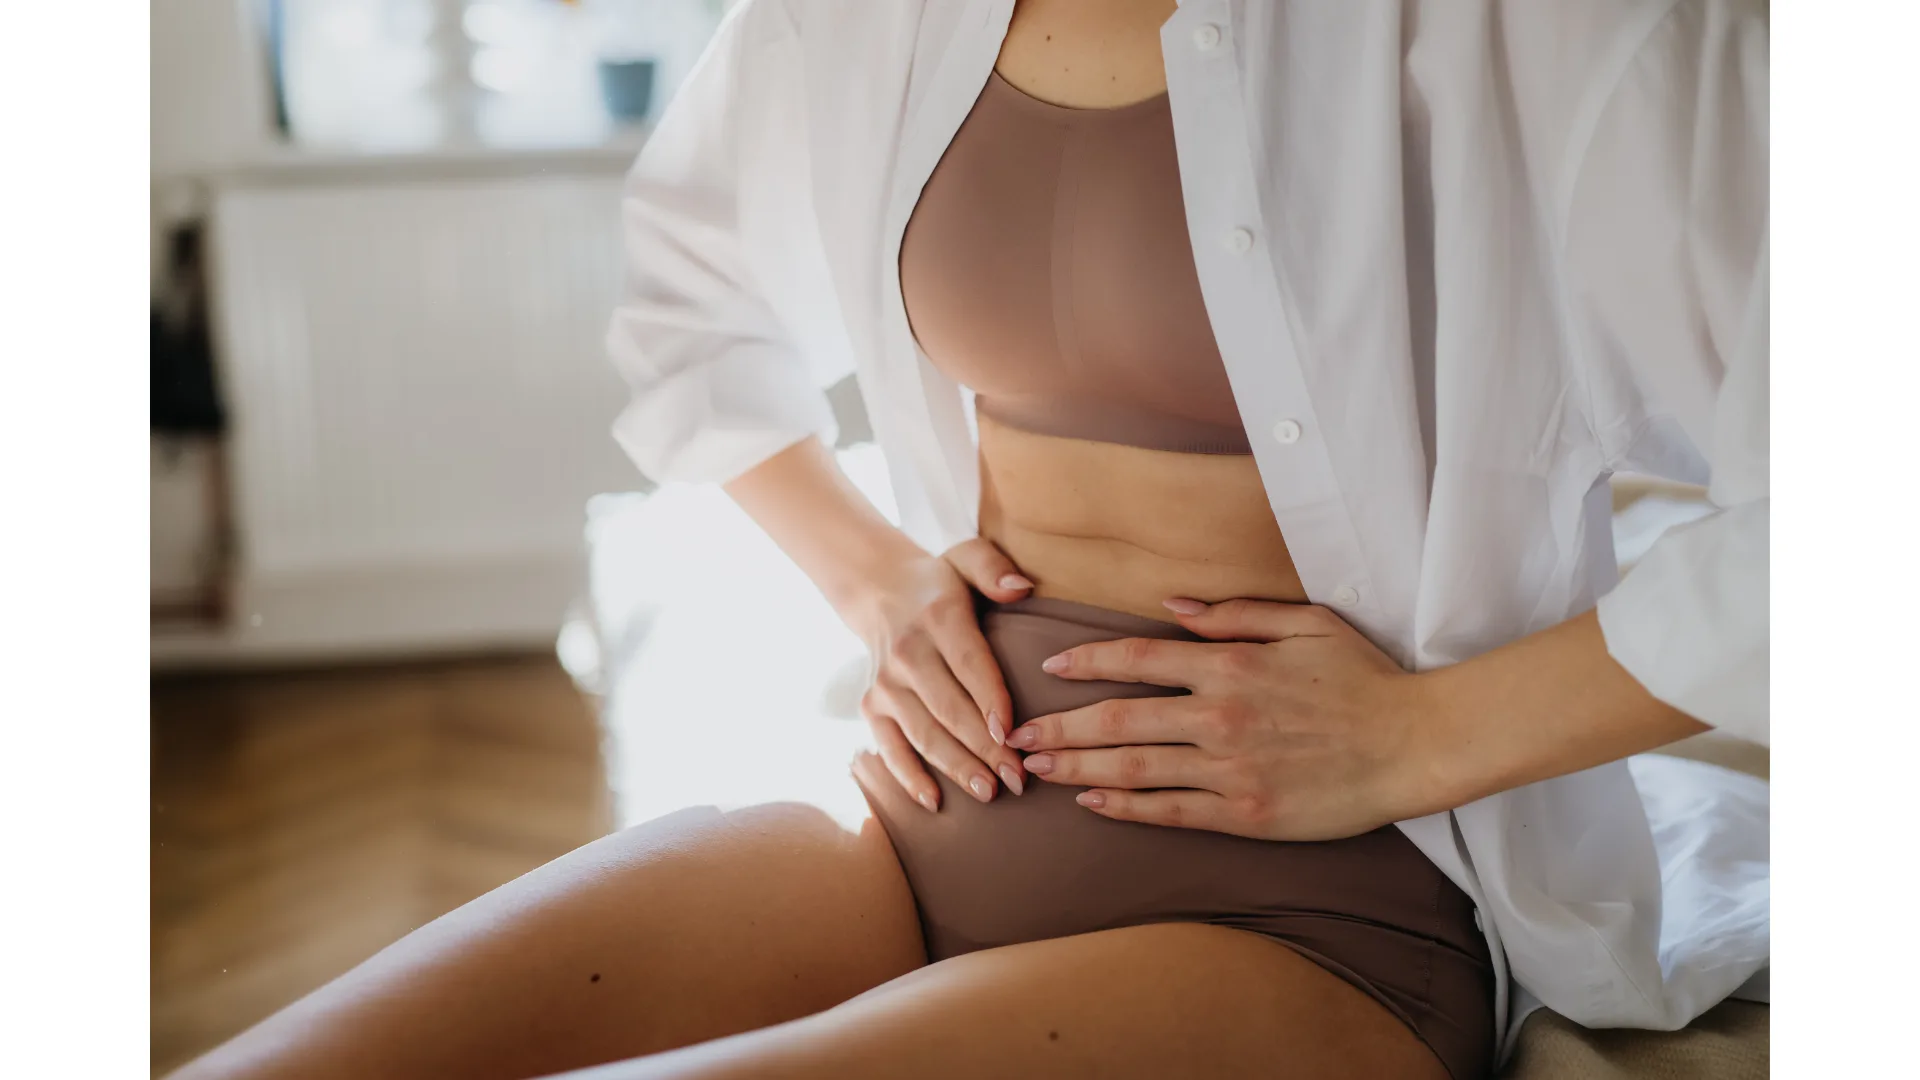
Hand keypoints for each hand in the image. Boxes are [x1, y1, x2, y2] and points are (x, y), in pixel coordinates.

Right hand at [841, 538, 1034, 811]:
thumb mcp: (966, 558)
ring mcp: (886, 684)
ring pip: (924, 733)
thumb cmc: (941, 583)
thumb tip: (1021, 587)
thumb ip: (993, 567)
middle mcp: (908, 653)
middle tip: (1018, 779)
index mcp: (938, 617)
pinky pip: (889, 747)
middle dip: (985, 748)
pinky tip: (934, 802)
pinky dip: (908, 777)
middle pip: (949, 708)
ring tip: (990, 793)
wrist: (878, 591)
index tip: (1013, 733)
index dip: (990, 700)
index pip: (969, 663)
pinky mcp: (871, 706)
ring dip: (956, 767)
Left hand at [1008, 597, 1438, 840]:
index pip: (1137, 658)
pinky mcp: (1244, 814)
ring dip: (1075, 768)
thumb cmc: (1364, 680)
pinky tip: (1091, 802)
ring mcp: (1228, 769)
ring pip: (1131, 769)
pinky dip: (1124, 807)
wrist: (1414, 744)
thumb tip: (1176, 605)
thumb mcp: (1307, 623)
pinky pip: (1169, 811)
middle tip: (1014, 733)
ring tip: (1034, 767)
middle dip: (1057, 726)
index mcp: (1229, 665)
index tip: (1050, 667)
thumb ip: (1237, 613)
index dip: (1086, 662)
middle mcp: (1218, 716)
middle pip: (1116, 720)